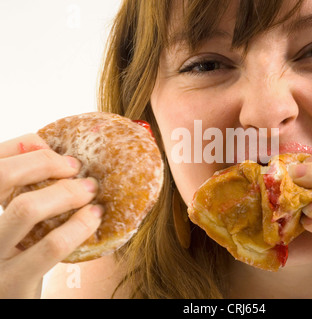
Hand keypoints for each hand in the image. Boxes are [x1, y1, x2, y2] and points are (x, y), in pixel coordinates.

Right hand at [0, 134, 102, 297]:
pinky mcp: (14, 282)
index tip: (53, 149)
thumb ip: (21, 189)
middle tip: (75, 166)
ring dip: (66, 192)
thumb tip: (45, 145)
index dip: (22, 146)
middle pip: (2, 176)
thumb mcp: (12, 221)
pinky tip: (94, 216)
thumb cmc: (17, 253)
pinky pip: (51, 245)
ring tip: (90, 189)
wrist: (9, 299)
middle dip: (44, 162)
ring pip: (26, 208)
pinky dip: (79, 225)